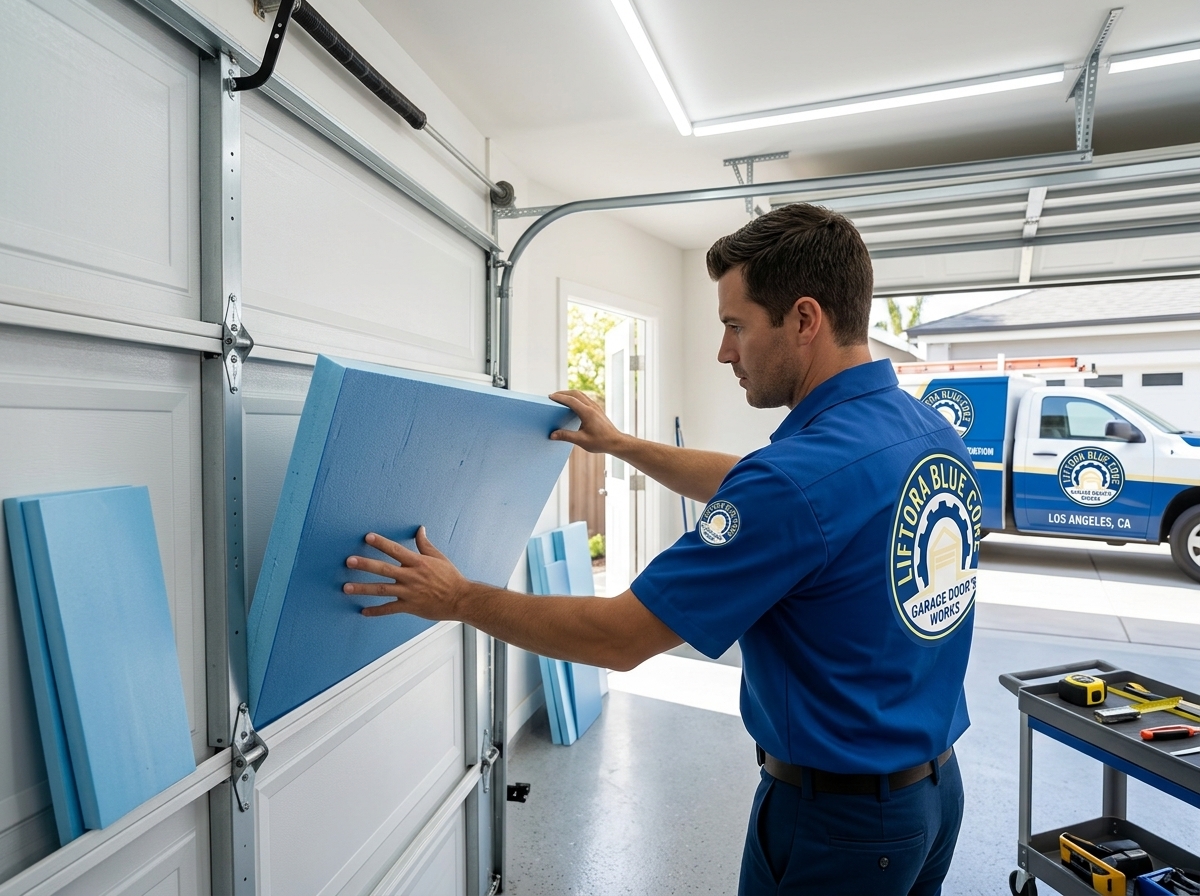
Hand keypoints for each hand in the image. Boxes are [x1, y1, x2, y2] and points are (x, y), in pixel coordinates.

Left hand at [344, 528, 467, 618]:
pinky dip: (376, 611)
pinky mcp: (409, 606)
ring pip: (381, 590)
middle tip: (349, 561)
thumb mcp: (438, 557)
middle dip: (365, 564)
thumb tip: (420, 529)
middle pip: (384, 569)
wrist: (460, 599)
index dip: (381, 543)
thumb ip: (425, 544)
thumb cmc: (450, 577)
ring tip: (346, 587)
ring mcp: (409, 592)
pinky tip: (363, 611)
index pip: (396, 550)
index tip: (367, 537)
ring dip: (363, 588)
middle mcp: (411, 576)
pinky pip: (389, 609)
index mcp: (418, 562)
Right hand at [549, 390, 626, 454]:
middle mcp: (592, 407)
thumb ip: (566, 436)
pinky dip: (576, 397)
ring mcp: (596, 407)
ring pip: (581, 394)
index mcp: (587, 413)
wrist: (616, 442)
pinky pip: (585, 398)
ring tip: (560, 398)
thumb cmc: (601, 442)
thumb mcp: (581, 441)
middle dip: (563, 393)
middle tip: (552, 396)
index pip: (571, 400)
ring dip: (570, 394)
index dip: (560, 397)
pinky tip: (571, 404)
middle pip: (576, 393)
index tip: (550, 397)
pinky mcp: (597, 409)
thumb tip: (552, 435)